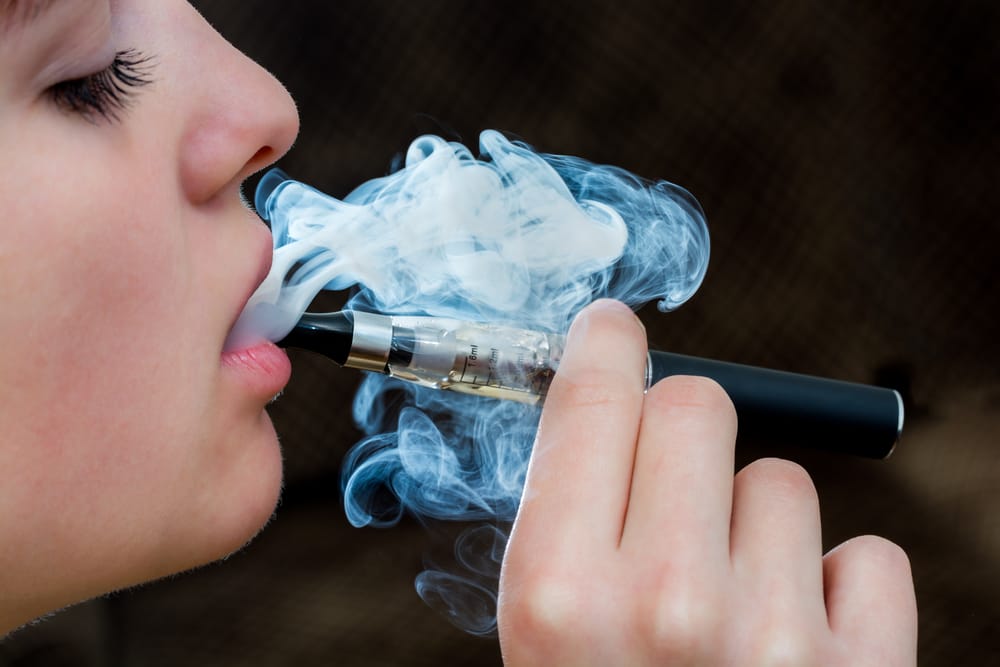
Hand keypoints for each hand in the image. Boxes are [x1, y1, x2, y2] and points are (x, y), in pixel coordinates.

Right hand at [497, 299, 916, 665]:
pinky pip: (868, 558)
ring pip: (780, 484)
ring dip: (753, 528)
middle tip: (668, 479)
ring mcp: (773, 642)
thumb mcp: (546, 639)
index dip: (603, 346)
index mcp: (558, 594)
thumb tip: (603, 405)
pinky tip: (796, 644)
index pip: (593, 401)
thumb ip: (569, 523)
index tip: (613, 331)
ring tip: (728, 608)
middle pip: (697, 406)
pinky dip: (836, 589)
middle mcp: (663, 608)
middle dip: (680, 427)